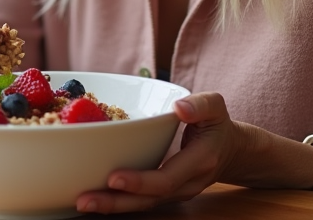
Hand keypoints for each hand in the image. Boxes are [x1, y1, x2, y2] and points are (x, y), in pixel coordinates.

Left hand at [75, 92, 312, 212]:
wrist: (231, 151)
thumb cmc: (217, 125)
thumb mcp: (216, 107)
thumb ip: (201, 105)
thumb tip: (180, 108)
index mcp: (198, 162)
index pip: (168, 178)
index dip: (141, 181)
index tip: (114, 177)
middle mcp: (185, 184)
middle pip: (149, 200)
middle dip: (116, 203)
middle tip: (84, 199)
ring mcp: (174, 193)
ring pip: (142, 206)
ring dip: (112, 207)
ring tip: (81, 203)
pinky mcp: (162, 194)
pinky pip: (139, 203)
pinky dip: (117, 203)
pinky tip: (93, 200)